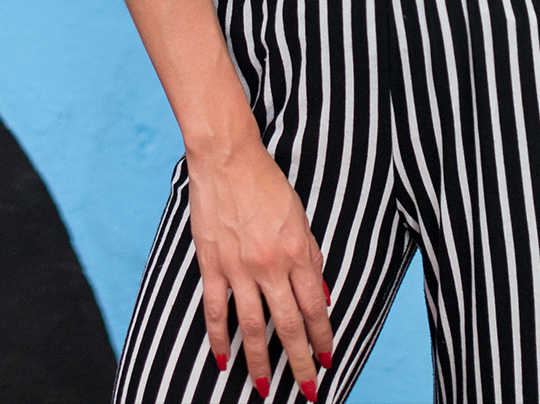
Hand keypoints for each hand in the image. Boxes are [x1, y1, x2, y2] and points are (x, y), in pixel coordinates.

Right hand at [189, 137, 333, 397]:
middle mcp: (270, 265)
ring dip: (259, 363)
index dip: (322, 336)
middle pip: (288, 326)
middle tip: (308, 390)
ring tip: (264, 389)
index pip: (314, 306)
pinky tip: (223, 361)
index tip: (327, 359)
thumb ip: (311, 255)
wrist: (227, 158)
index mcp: (297, 251)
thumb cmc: (267, 182)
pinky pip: (215, 311)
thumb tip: (321, 292)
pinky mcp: (212, 264)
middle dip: (300, 362)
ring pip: (251, 327)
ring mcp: (238, 267)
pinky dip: (218, 339)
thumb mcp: (300, 216)